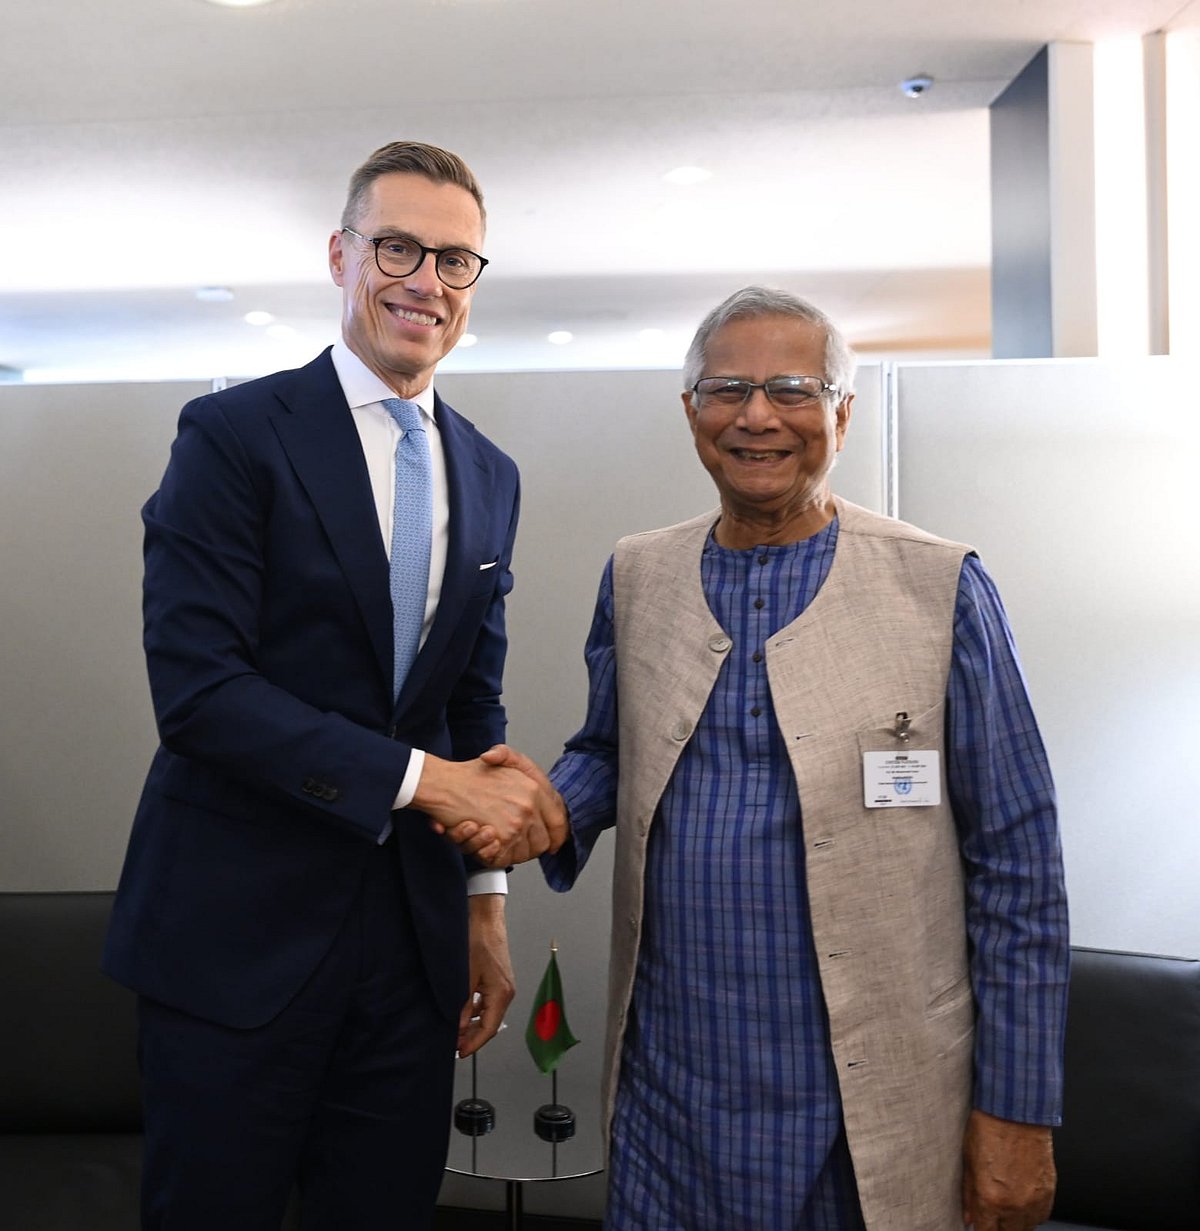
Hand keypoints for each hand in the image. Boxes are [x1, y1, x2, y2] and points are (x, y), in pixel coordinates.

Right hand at [414, 751, 559, 862]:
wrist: (443, 784)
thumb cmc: (469, 774)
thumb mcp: (502, 757)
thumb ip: (520, 762)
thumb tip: (532, 789)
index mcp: (535, 789)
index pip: (559, 822)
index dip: (556, 836)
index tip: (552, 843)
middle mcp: (529, 807)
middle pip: (542, 843)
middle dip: (528, 847)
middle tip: (510, 842)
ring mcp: (516, 824)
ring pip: (524, 853)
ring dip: (508, 852)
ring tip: (491, 838)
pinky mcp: (500, 839)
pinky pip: (506, 859)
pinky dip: (494, 855)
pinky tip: (483, 841)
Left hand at [457, 894, 515, 1057]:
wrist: (485, 917)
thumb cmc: (478, 940)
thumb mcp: (465, 976)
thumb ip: (462, 1005)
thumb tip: (458, 1027)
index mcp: (502, 993)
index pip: (489, 1029)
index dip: (473, 1043)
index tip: (460, 1053)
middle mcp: (506, 992)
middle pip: (490, 1023)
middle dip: (472, 1036)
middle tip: (454, 1045)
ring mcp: (503, 985)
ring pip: (488, 1013)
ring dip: (473, 1024)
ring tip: (455, 1030)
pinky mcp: (497, 978)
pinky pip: (487, 1001)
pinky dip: (475, 1010)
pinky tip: (462, 1011)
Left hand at [962, 1109, 1055, 1229]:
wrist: (1015, 1111)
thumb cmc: (989, 1129)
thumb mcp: (968, 1161)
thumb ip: (969, 1194)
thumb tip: (969, 1216)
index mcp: (991, 1198)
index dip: (981, 1227)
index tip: (979, 1222)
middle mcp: (1015, 1205)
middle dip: (997, 1226)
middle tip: (991, 1213)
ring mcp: (1034, 1200)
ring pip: (1026, 1228)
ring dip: (1015, 1223)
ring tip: (1005, 1207)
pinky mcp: (1049, 1192)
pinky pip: (1041, 1216)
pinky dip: (1032, 1214)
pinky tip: (1021, 1202)